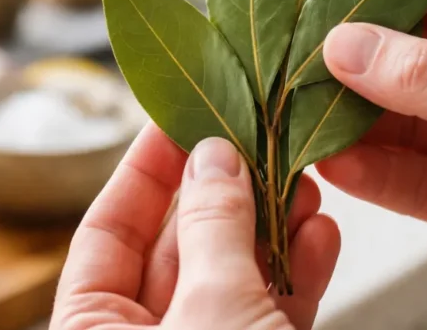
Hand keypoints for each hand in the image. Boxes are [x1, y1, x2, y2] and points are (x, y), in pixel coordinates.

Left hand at [50, 124, 340, 329]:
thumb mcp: (213, 308)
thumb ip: (214, 227)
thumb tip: (216, 158)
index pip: (107, 231)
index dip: (144, 169)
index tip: (178, 117)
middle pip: (179, 246)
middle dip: (226, 193)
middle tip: (256, 140)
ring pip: (232, 275)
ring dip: (272, 227)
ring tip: (301, 180)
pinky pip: (269, 309)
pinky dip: (298, 273)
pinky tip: (319, 232)